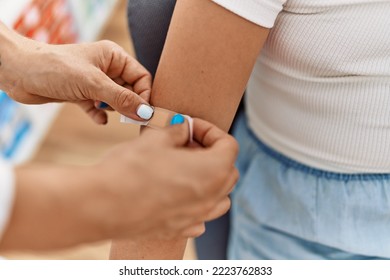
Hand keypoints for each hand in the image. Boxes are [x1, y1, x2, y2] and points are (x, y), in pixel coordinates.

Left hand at [0, 28, 151, 123]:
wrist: (20, 73)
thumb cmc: (56, 68)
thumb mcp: (94, 84)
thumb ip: (122, 99)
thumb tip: (146, 113)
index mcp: (114, 57)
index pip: (141, 77)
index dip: (145, 94)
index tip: (145, 113)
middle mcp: (106, 68)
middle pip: (130, 90)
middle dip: (130, 104)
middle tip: (129, 118)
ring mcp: (94, 82)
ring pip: (115, 100)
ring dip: (113, 108)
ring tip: (101, 107)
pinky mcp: (82, 94)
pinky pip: (98, 108)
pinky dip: (100, 114)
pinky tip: (99, 119)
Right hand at [90, 118, 238, 239]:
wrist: (102, 205)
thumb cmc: (131, 169)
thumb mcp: (156, 139)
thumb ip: (177, 132)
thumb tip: (184, 129)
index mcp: (213, 171)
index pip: (229, 145)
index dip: (210, 130)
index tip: (190, 127)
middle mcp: (211, 197)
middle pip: (228, 171)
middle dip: (212, 153)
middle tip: (187, 144)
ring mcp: (197, 217)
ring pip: (219, 197)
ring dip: (209, 179)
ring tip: (184, 167)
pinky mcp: (179, 229)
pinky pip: (200, 216)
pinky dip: (196, 203)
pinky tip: (175, 192)